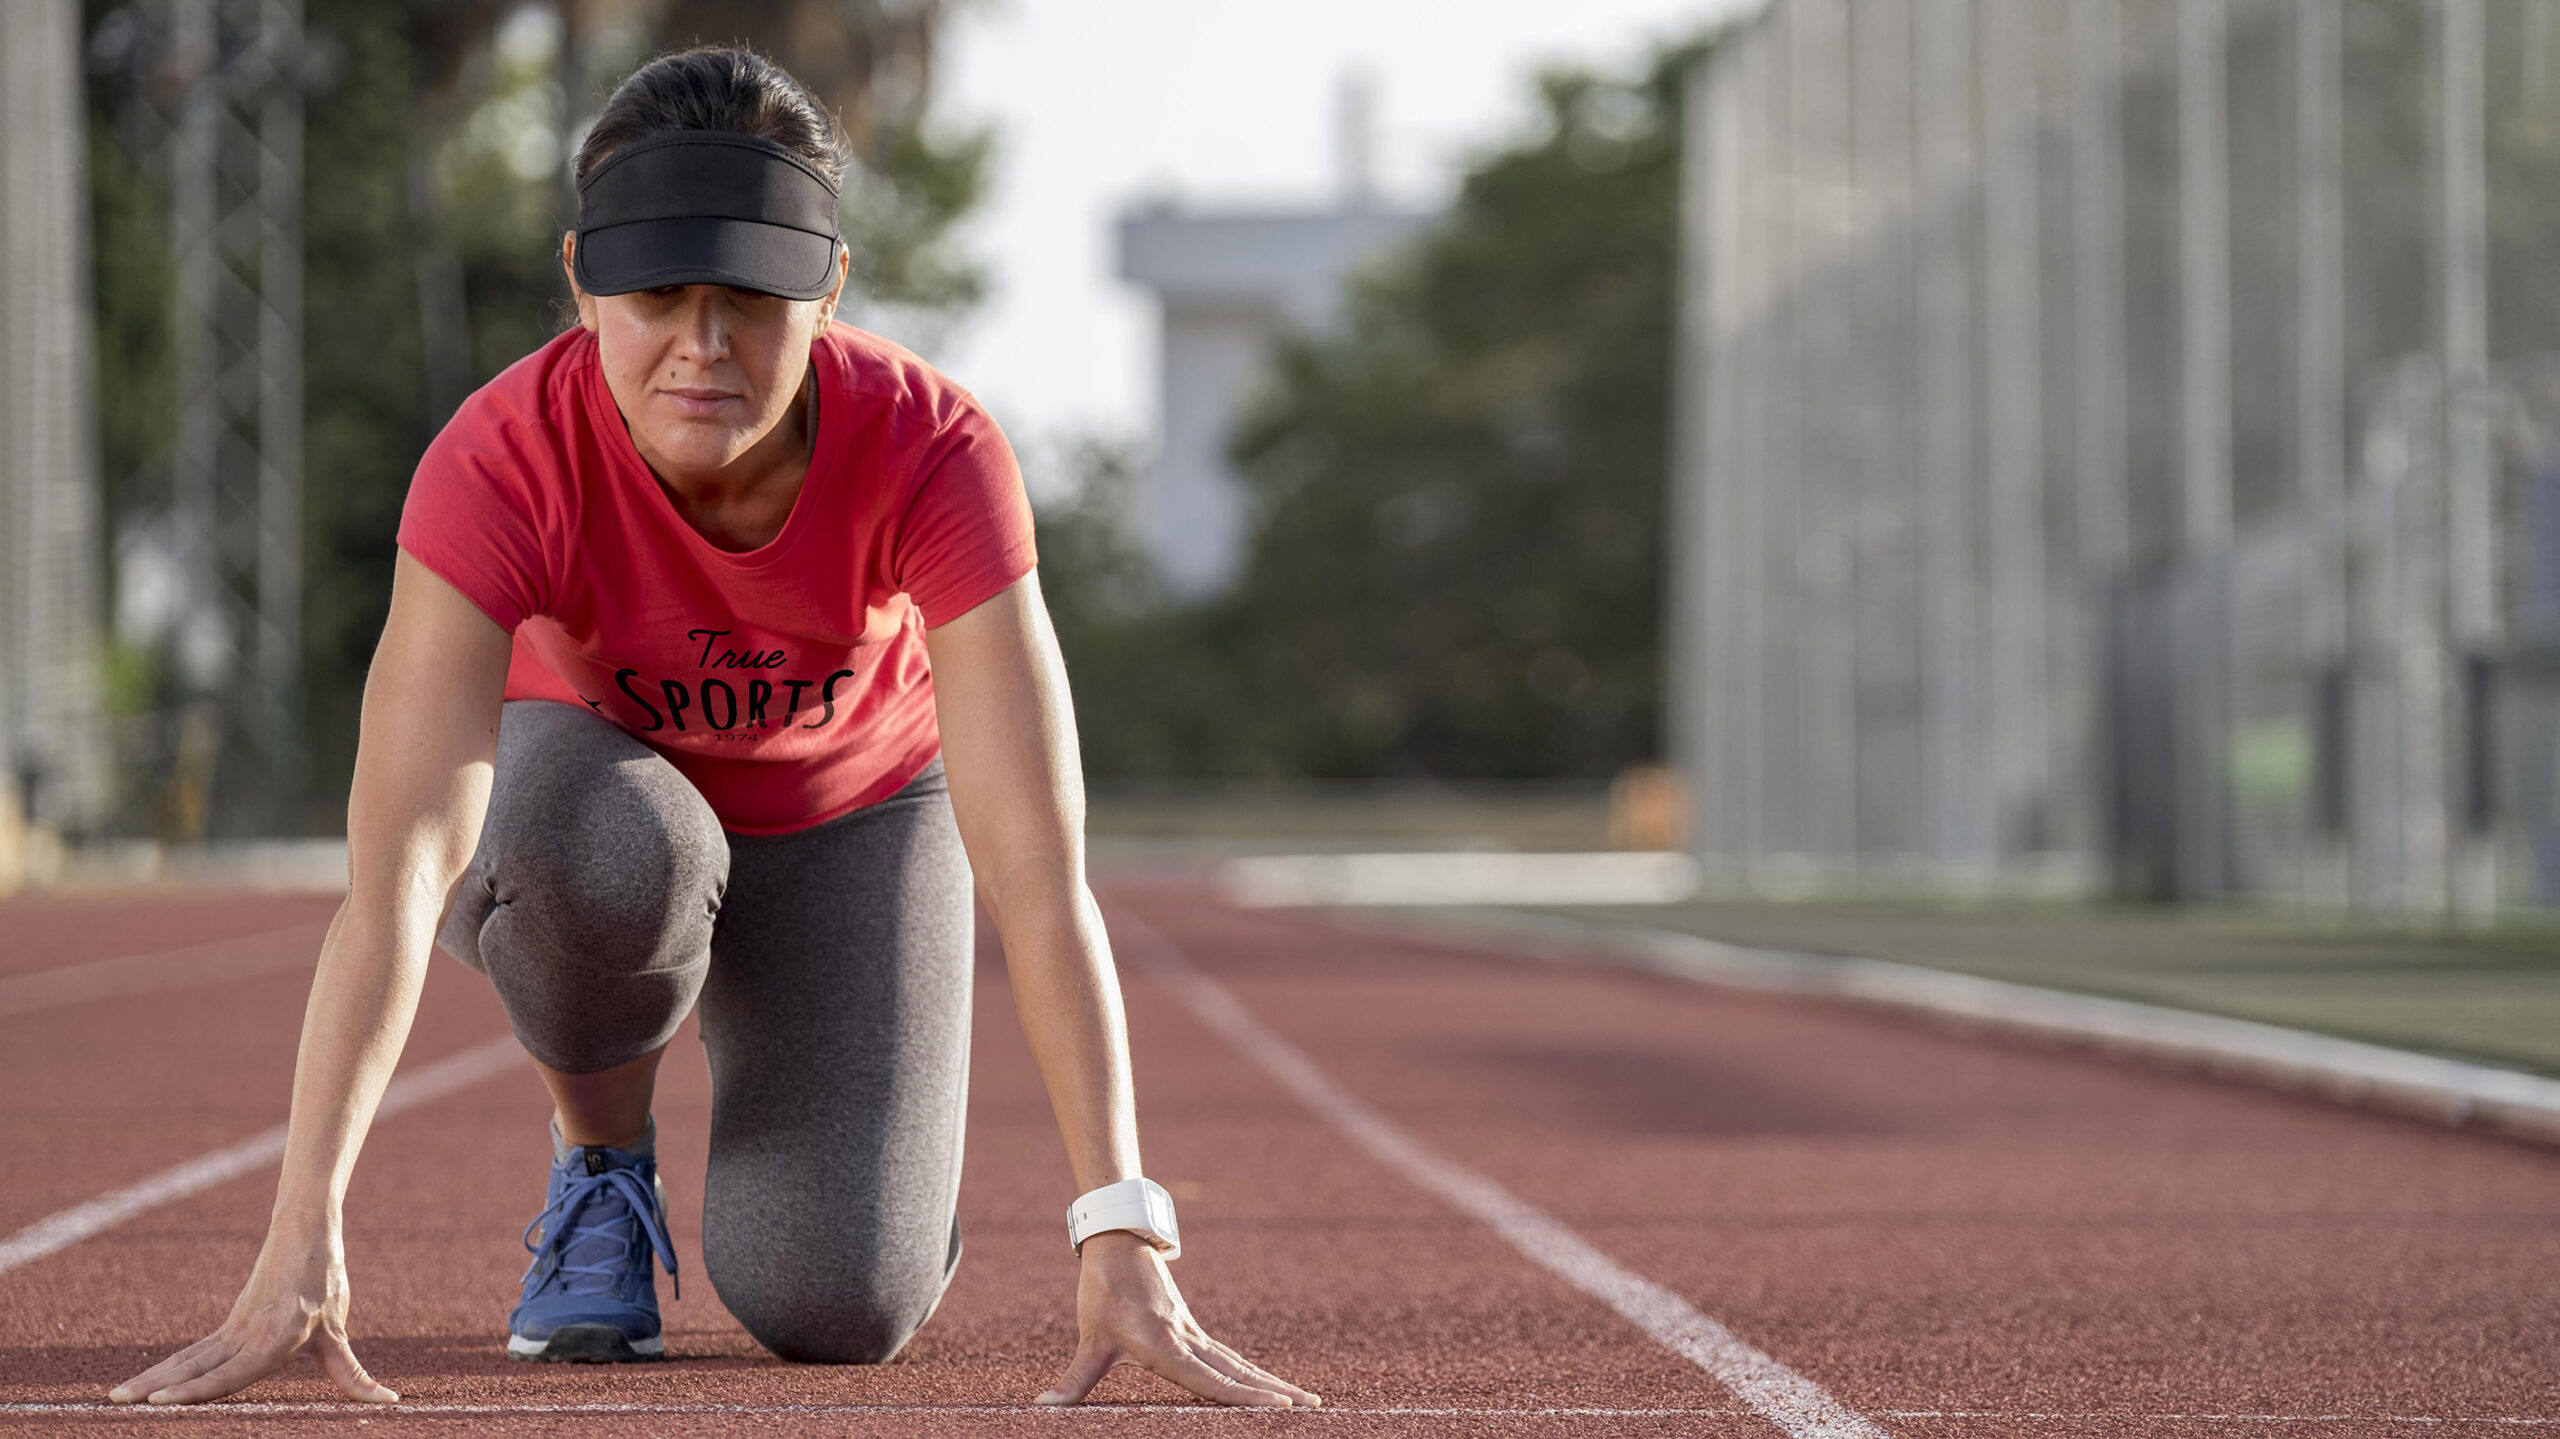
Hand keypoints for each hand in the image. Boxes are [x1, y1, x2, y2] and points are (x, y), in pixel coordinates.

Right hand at [108, 1228, 396, 1405]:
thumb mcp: (338, 1334)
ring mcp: (232, 1330)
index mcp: (273, 1340)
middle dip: (158, 1388)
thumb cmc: (324, 1283)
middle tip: (119, 1403)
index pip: (229, 1374)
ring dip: (151, 1378)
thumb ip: (354, 1375)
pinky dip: (166, 1369)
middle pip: (195, 1368)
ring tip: (114, 1397)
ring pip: (186, 1360)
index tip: (160, 1401)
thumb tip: (389, 1401)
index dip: (196, 1390)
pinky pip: (193, 1352)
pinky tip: (143, 1383)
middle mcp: (246, 1336)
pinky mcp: (227, 1325)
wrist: (305, 1231)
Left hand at [1036, 1231, 1319, 1407]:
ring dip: (1272, 1382)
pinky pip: (1228, 1356)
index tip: (1279, 1406)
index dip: (1244, 1396)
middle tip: (1314, 1406)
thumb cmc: (1102, 1290)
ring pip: (1240, 1364)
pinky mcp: (1192, 1330)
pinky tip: (1268, 1385)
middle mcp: (1187, 1341)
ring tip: (1306, 1399)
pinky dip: (1252, 1373)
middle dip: (1275, 1392)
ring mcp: (1194, 1334)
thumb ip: (1073, 1379)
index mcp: (1165, 1346)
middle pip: (1239, 1372)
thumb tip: (1042, 1406)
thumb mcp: (1089, 1337)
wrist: (1118, 1242)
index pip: (1210, 1379)